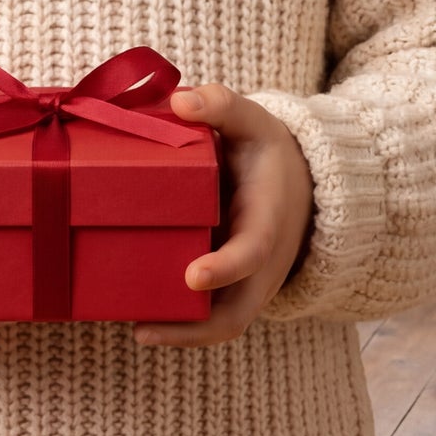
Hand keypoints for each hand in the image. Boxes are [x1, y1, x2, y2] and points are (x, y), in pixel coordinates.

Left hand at [134, 85, 314, 346]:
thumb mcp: (252, 121)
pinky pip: (212, 319)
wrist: (299, 184)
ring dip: (182, 334)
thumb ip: (221, 106)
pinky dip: (183, 327)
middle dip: (194, 329)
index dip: (225, 267)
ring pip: (222, 325)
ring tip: (136, 327)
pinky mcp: (234, 290)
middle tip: (144, 326)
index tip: (192, 276)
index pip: (253, 251)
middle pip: (236, 313)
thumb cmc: (265, 152)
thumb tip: (180, 101)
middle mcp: (262, 264)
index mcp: (267, 220)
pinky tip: (141, 320)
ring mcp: (250, 283)